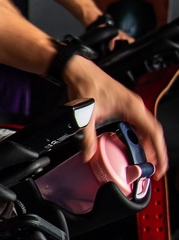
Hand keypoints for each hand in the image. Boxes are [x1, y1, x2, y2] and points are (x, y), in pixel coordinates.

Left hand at [62, 54, 167, 176]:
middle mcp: (135, 105)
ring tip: (145, 160)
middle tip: (153, 168)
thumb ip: (87, 138)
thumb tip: (89, 155)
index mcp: (132, 107)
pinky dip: (139, 136)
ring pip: (146, 128)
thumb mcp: (85, 116)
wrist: (79, 71)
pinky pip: (138, 123)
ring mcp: (131, 105)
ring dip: (147, 144)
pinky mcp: (125, 105)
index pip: (153, 132)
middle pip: (153, 132)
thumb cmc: (86, 84)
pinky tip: (133, 144)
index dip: (159, 151)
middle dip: (155, 151)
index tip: (160, 165)